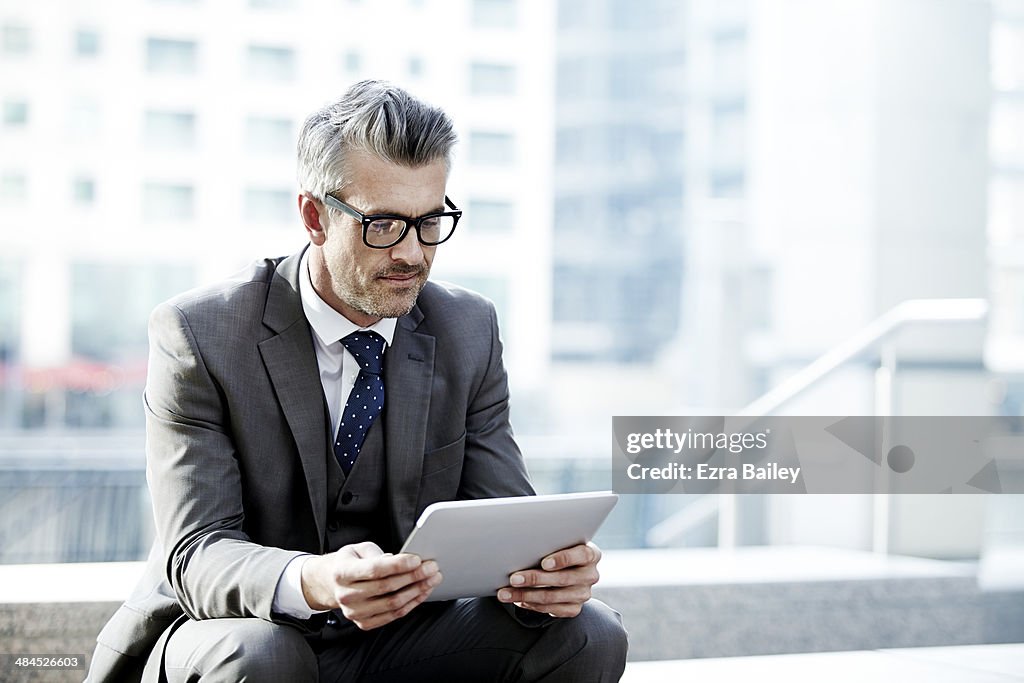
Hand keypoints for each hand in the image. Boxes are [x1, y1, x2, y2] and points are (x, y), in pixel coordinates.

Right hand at [301, 541, 441, 629]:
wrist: (331, 583)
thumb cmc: (349, 563)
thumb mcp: (358, 549)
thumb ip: (378, 554)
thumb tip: (400, 560)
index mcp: (342, 572)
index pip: (375, 569)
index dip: (398, 565)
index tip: (417, 559)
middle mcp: (346, 595)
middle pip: (387, 587)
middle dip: (414, 576)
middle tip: (432, 567)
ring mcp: (354, 612)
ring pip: (392, 603)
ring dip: (417, 591)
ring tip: (431, 580)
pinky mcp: (364, 623)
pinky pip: (393, 615)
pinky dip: (411, 604)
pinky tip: (421, 593)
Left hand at [496, 542, 600, 617]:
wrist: (567, 568)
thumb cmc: (557, 549)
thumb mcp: (559, 542)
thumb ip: (549, 542)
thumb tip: (520, 542)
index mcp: (591, 554)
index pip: (582, 555)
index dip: (563, 559)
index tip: (544, 562)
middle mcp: (590, 575)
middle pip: (562, 579)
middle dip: (535, 579)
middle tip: (513, 578)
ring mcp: (583, 594)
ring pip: (552, 597)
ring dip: (525, 595)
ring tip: (505, 593)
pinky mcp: (574, 609)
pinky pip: (550, 609)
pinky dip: (530, 604)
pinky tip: (517, 599)